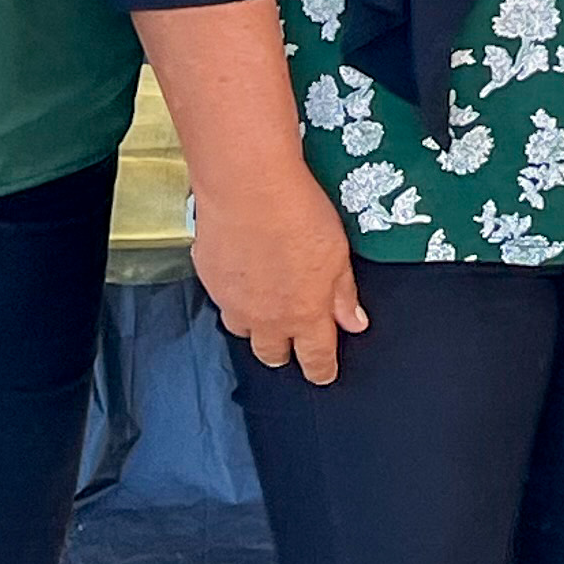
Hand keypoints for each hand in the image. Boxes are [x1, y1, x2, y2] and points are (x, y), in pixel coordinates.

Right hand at [195, 172, 368, 384]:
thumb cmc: (299, 215)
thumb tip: (354, 322)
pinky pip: (222, 298)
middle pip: (272, 354)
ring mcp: (233, 302)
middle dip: (284, 351)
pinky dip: (234, 292)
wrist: (247, 189)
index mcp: (304, 314)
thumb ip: (343, 294)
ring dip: (255, 323)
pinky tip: (243, 269)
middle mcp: (266, 318)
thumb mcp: (337, 254)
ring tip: (265, 304)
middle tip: (292, 339)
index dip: (321, 370)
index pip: (314, 357)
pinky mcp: (209, 281)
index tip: (323, 374)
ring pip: (242, 329)